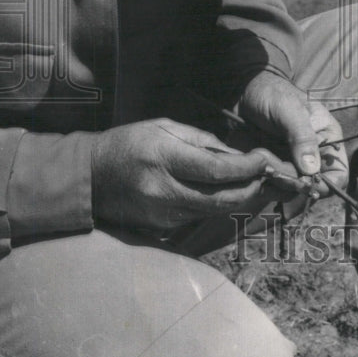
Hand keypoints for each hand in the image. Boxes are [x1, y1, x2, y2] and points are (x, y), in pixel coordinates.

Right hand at [91, 118, 298, 231]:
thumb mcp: (165, 128)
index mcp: (164, 159)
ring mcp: (162, 214)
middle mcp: (164, 191)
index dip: (247, 168)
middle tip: (267, 174)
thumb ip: (202, 141)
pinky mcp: (161, 228)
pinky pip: (198, 217)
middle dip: (251, 188)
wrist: (90, 177)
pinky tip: (228, 192)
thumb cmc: (130, 143)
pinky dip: (217, 205)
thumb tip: (238, 155)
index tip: (264, 159)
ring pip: (213, 211)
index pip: (216, 170)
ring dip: (238, 199)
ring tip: (255, 182)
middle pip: (221, 199)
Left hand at [237, 72, 348, 195]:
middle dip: (294, 182)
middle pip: (313, 187)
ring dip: (277, 181)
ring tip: (263, 161)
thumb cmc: (272, 93)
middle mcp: (313, 156)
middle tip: (274, 167)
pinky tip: (257, 166)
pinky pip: (274, 187)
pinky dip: (266, 182)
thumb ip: (302, 137)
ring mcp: (292, 164)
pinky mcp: (273, 169)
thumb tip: (312, 170)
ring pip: (292, 190)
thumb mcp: (289, 110)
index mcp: (327, 140)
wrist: (242, 91)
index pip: (338, 174)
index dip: (327, 185)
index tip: (306, 183)